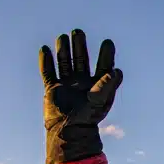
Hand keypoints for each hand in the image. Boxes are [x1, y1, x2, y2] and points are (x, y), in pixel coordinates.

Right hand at [39, 28, 122, 163]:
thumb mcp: (100, 100)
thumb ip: (107, 85)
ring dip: (63, 50)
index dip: (106, 55)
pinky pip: (48, 72)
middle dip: (79, 46)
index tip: (108, 43)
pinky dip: (46, 61)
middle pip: (80, 59)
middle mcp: (82, 82)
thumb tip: (117, 71)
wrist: (68, 131)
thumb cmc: (87, 118)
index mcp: (96, 85)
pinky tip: (45, 49)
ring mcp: (66, 84)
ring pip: (64, 62)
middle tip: (78, 32)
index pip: (102, 66)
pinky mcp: (52, 88)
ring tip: (62, 37)